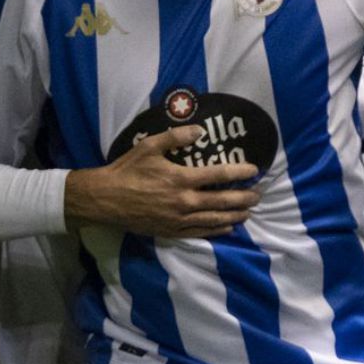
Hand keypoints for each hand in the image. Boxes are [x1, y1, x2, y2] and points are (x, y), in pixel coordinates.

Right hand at [65, 125, 260, 236]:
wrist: (105, 199)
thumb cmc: (127, 170)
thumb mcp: (149, 147)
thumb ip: (175, 137)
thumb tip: (199, 130)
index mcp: (180, 179)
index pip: (218, 176)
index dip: (239, 173)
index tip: (254, 170)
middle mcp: (183, 201)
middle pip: (222, 201)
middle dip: (243, 198)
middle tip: (258, 195)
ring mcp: (178, 219)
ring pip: (214, 219)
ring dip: (235, 215)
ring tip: (249, 212)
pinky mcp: (171, 231)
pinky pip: (199, 232)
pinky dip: (216, 230)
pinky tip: (228, 227)